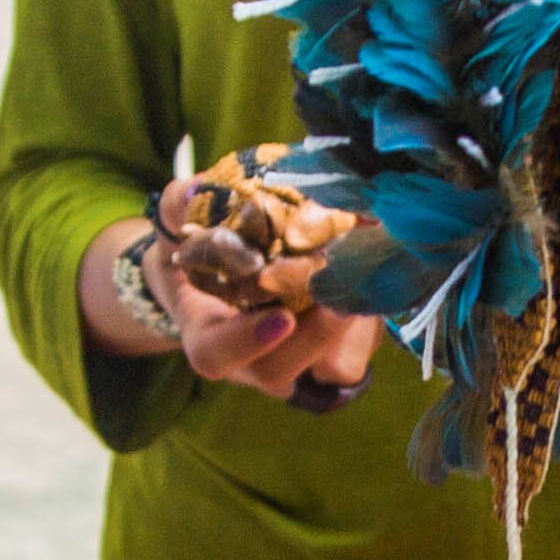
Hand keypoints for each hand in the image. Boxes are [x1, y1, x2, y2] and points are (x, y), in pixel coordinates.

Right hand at [133, 198, 380, 411]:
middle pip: (281, 370)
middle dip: (318, 336)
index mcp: (206, 334)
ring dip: (356, 327)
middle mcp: (249, 359)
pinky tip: (382, 267)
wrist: (220, 271)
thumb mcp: (177, 224)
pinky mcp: (332, 350)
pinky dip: (375, 312)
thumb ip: (180, 205)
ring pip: (329, 366)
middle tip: (345, 296)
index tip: (282, 317)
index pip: (216, 355)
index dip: (247, 342)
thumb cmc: (196, 249)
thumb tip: (199, 189)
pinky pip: (359, 348)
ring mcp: (293, 360)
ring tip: (371, 274)